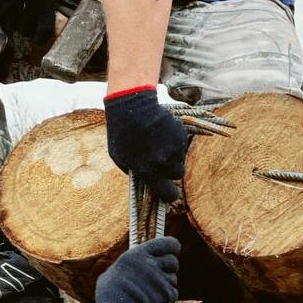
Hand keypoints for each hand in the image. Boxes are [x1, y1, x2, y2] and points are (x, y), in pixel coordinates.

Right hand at [0, 0, 55, 42]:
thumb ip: (46, 3)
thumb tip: (47, 25)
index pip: (46, 24)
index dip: (42, 37)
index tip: (38, 42)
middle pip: (29, 27)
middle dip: (27, 31)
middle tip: (26, 30)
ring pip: (14, 23)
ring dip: (15, 24)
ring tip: (16, 16)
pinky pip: (2, 17)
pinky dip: (4, 19)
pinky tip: (7, 13)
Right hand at [94, 236, 180, 302]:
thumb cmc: (110, 294)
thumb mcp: (113, 271)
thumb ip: (128, 265)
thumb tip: (130, 264)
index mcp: (138, 254)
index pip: (165, 243)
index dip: (172, 246)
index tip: (174, 248)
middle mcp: (152, 264)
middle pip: (173, 260)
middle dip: (169, 267)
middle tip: (162, 273)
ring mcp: (161, 280)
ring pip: (173, 278)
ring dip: (166, 283)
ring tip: (153, 291)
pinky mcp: (167, 295)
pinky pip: (173, 293)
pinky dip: (167, 297)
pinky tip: (155, 301)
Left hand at [104, 87, 188, 202]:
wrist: (132, 108)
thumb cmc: (121, 134)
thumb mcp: (121, 159)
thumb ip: (136, 173)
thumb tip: (148, 183)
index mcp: (147, 172)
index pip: (167, 194)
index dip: (169, 194)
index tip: (170, 192)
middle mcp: (162, 163)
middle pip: (177, 174)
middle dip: (171, 169)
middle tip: (161, 158)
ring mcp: (173, 149)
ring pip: (180, 158)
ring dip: (173, 154)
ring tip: (158, 141)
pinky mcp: (180, 136)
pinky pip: (182, 145)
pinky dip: (175, 141)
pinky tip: (162, 132)